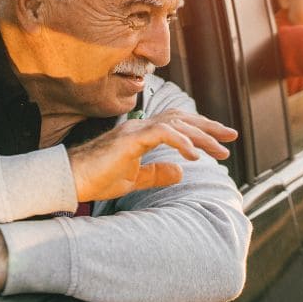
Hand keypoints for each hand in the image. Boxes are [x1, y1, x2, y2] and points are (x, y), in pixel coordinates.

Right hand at [68, 109, 236, 201]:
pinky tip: (194, 155)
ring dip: (201, 136)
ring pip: (176, 124)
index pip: (178, 125)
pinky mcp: (129, 139)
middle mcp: (140, 127)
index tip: (222, 140)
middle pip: (182, 120)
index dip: (201, 130)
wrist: (70, 181)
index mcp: (142, 134)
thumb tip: (181, 172)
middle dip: (209, 128)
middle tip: (232, 137)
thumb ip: (157, 174)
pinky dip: (181, 142)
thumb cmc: (96, 180)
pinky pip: (162, 134)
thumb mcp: (134, 179)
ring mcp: (135, 130)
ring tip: (220, 149)